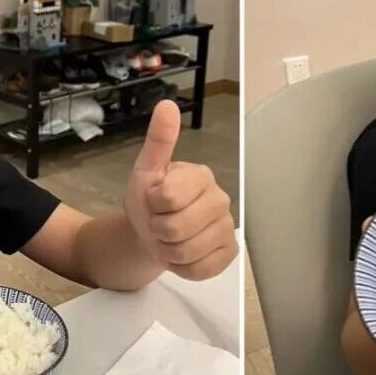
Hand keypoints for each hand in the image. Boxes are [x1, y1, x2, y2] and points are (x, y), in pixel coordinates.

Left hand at [124, 100, 237, 280]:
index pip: (168, 197)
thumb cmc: (149, 201)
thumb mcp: (146, 171)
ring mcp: (227, 228)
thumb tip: (167, 105)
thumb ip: (159, 141)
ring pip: (187, 251)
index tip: (154, 201)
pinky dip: (183, 268)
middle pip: (177, 228)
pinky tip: (182, 254)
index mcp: (202, 175)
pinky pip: (200, 269)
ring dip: (168, 251)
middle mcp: (221, 199)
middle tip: (160, 223)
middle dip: (159, 230)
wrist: (151, 235)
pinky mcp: (229, 254)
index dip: (152, 204)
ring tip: (169, 239)